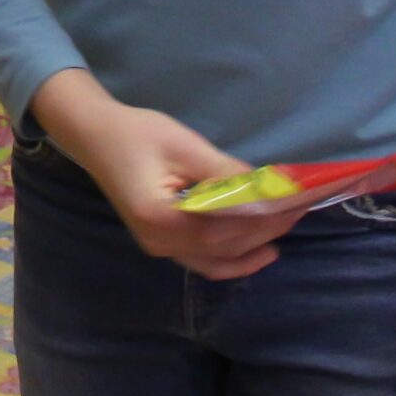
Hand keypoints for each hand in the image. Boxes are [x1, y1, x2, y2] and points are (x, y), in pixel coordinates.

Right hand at [30, 69, 374, 279]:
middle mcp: (161, 243)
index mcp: (162, 218)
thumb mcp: (183, 145)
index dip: (266, 216)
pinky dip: (236, 259)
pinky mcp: (163, 244)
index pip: (228, 226)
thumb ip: (225, 172)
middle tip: (302, 207)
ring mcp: (160, 249)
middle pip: (227, 246)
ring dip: (256, 245)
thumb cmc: (136, 133)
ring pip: (220, 261)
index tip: (298, 200)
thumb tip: (270, 189)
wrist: (93, 135)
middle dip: (268, 227)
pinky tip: (260, 249)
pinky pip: (207, 262)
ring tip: (286, 225)